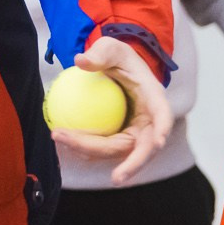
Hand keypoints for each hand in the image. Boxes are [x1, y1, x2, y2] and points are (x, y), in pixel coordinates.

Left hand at [49, 35, 174, 186]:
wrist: (113, 69)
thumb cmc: (116, 57)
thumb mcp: (109, 48)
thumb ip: (99, 53)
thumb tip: (80, 60)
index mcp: (153, 97)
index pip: (162, 115)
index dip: (162, 129)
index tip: (158, 142)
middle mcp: (149, 121)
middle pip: (143, 147)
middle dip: (132, 165)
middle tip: (113, 176)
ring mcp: (135, 133)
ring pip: (118, 151)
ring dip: (91, 151)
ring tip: (61, 138)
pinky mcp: (119, 139)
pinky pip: (103, 147)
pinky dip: (84, 146)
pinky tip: (61, 138)